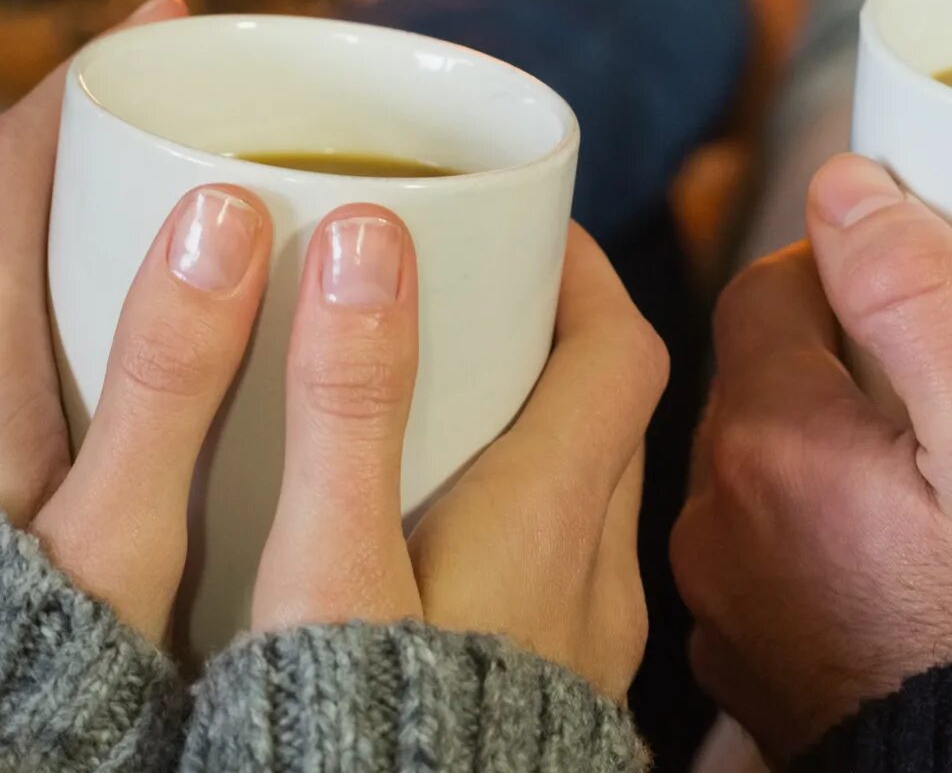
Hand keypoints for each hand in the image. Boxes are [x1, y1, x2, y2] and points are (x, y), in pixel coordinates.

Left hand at [0, 0, 275, 641]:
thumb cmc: (27, 687)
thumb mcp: (122, 540)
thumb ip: (170, 380)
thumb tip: (216, 207)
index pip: (4, 168)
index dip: (86, 76)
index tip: (167, 13)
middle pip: (4, 229)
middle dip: (106, 163)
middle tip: (218, 137)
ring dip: (89, 258)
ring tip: (203, 254)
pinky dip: (67, 338)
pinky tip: (141, 379)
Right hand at [250, 212, 666, 696]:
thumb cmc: (367, 747)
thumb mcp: (331, 569)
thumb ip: (346, 406)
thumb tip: (366, 242)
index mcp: (555, 525)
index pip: (620, 351)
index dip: (581, 274)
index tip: (522, 230)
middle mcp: (593, 589)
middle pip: (606, 424)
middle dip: (545, 348)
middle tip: (457, 312)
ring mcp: (581, 660)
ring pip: (582, 513)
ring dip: (528, 451)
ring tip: (426, 425)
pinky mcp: (548, 711)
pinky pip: (554, 592)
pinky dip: (510, 541)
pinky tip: (422, 561)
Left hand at [672, 154, 951, 758]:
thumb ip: (917, 293)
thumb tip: (842, 186)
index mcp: (770, 446)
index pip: (769, 285)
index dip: (855, 268)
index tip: (933, 296)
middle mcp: (718, 526)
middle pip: (763, 378)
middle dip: (848, 363)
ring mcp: (730, 610)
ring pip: (770, 469)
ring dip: (838, 454)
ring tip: (946, 487)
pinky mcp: (759, 673)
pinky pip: (779, 559)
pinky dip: (831, 542)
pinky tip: (915, 569)